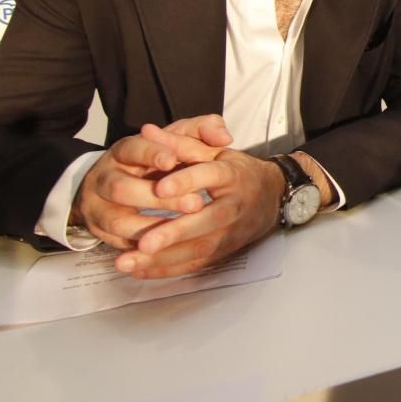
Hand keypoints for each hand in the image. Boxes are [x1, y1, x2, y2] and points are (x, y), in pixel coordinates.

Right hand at [73, 115, 231, 250]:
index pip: (133, 149)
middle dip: (159, 200)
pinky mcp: (100, 232)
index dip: (152, 154)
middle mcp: (104, 177)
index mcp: (124, 151)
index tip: (174, 161)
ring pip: (117, 221)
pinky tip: (169, 251)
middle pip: (122, 189)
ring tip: (184, 231)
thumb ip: (201, 131)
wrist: (120, 183)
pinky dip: (142, 249)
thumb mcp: (177, 139)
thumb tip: (224, 136)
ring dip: (151, 228)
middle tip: (196, 204)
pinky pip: (118, 244)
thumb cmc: (160, 160)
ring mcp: (98, 207)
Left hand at [114, 148, 287, 278]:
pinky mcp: (225, 250)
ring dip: (163, 258)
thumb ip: (180, 142)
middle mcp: (234, 205)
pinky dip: (167, 269)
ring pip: (199, 248)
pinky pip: (196, 263)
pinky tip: (140, 270)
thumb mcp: (214, 151)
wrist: (272, 196)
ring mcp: (231, 232)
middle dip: (173, 233)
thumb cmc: (237, 171)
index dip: (186, 181)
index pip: (210, 176)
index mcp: (232, 174)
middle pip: (206, 221)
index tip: (159, 188)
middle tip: (143, 242)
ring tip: (128, 262)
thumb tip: (148, 131)